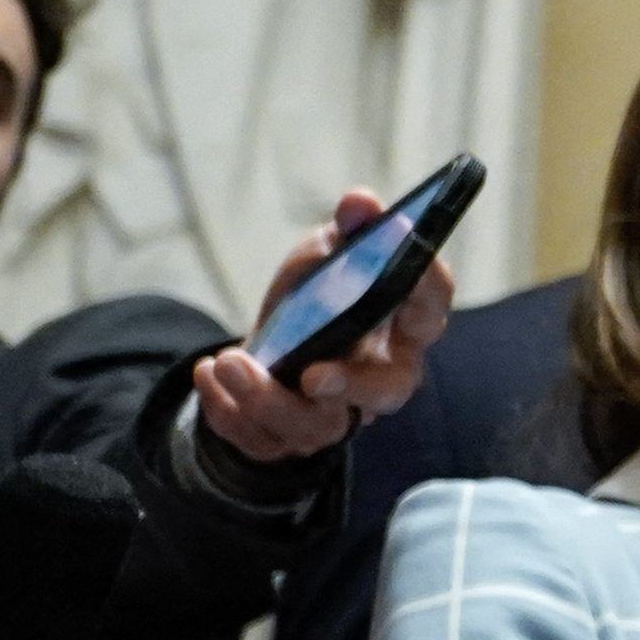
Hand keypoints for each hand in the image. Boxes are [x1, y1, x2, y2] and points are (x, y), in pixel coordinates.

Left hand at [194, 188, 456, 462]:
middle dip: (352, 387)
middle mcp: (381, 377)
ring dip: (268, 398)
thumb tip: (360, 201)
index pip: (429, 310)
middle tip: (313, 376)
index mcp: (401, 327)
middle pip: (388, 392)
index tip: (405, 270)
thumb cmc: (315, 301)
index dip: (424, 290)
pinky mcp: (289, 438)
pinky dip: (228, 408)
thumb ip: (348, 232)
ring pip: (318, 425)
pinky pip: (262, 439)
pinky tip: (210, 373)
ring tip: (229, 361)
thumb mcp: (327, 256)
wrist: (269, 353)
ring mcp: (336, 413)